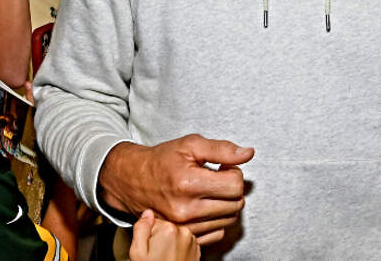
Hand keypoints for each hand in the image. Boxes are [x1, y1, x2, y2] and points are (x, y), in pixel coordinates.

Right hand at [99, 135, 253, 245]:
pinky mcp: (184, 235)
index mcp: (188, 183)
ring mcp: (185, 226)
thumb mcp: (190, 145)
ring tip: (211, 190)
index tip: (224, 167)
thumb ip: (221, 149)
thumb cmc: (161, 160)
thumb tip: (248, 154)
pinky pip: (218, 233)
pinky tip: (207, 205)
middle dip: (232, 188)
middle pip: (235, 204)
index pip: (235, 185)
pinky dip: (217, 219)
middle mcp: (186, 209)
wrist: (133, 180)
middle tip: (218, 177)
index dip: (234, 173)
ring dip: (226, 204)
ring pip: (229, 219)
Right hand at [131, 210, 199, 260]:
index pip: (154, 220)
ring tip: (165, 257)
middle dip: (160, 237)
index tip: (148, 245)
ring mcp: (192, 240)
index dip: (148, 233)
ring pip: (176, 233)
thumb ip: (140, 229)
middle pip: (166, 226)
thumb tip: (146, 213)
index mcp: (169, 229)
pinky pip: (184, 241)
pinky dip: (179, 247)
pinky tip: (173, 258)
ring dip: (171, 242)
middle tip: (156, 253)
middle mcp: (184, 232)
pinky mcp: (197, 248)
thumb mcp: (138, 252)